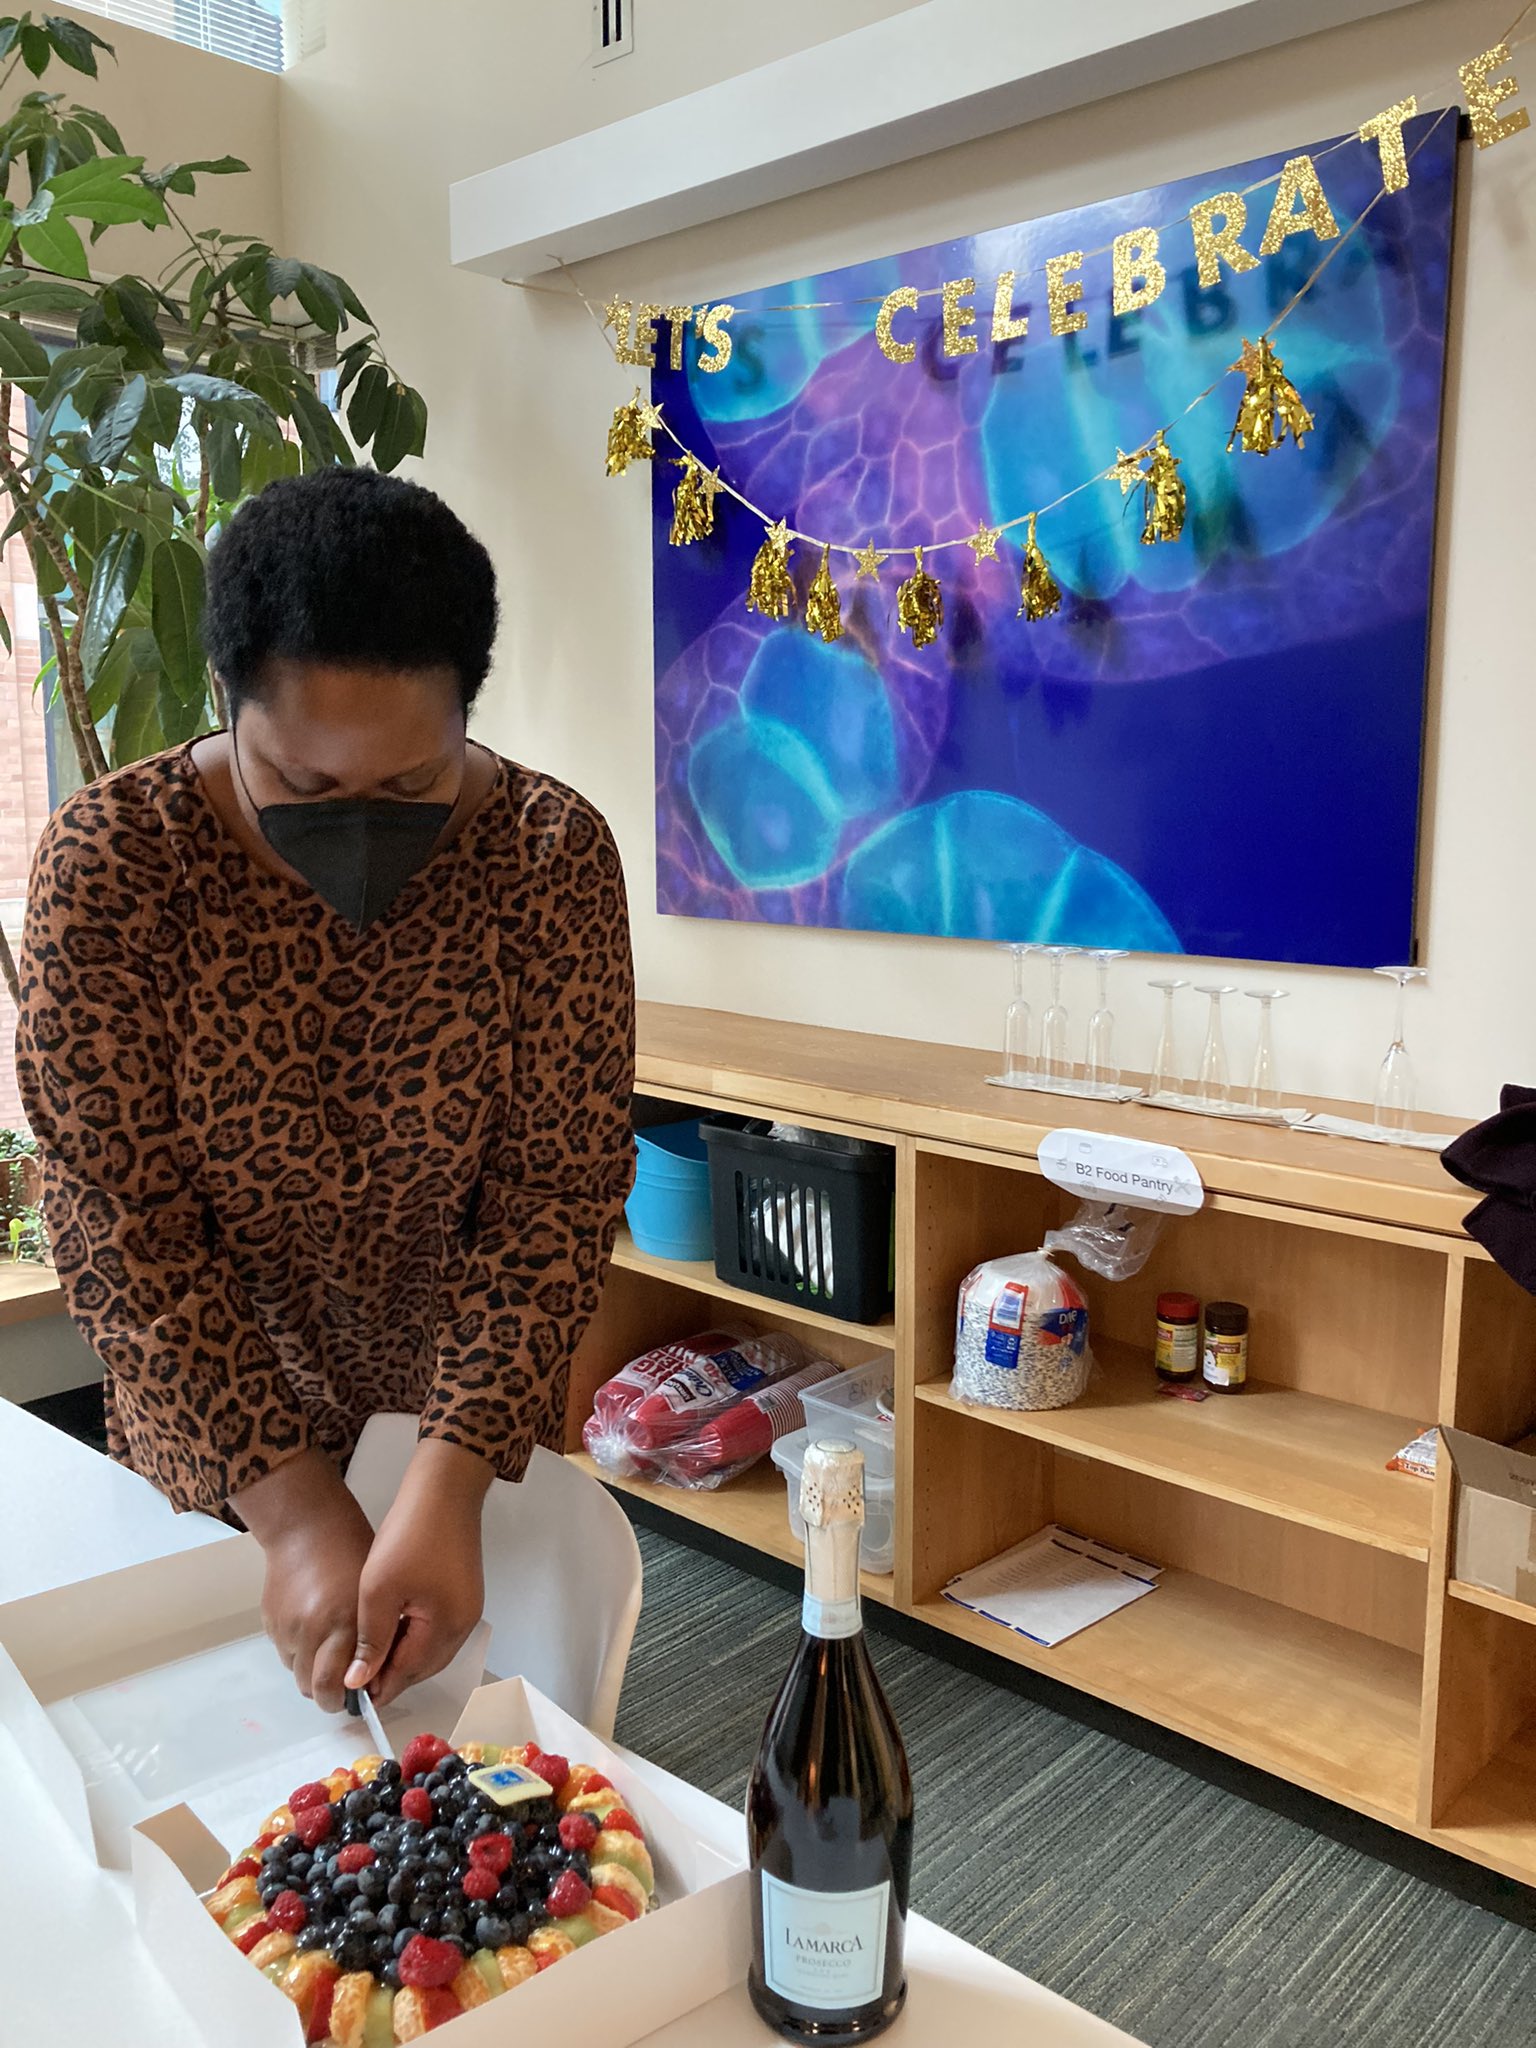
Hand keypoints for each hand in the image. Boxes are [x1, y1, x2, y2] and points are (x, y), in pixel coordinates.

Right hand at [232, 1450, 375, 1712]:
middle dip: (328, 1695)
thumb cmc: (351, 1551)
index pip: (336, 1686)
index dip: (347, 1700)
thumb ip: (373, 1635)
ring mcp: (287, 1628)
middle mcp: (311, 1632)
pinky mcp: (271, 1622)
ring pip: (297, 1672)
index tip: (358, 1699)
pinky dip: (300, 1650)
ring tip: (330, 1648)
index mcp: (344, 1623)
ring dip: (313, 1670)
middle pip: (312, 1689)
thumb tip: (376, 1671)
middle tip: (343, 1685)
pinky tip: (314, 1627)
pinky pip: (286, 1651)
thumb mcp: (375, 1593)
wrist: (306, 1527)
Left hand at [345, 1439, 491, 1707]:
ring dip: (401, 1656)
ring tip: (367, 1654)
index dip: (378, 1687)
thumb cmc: (410, 1534)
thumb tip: (357, 1682)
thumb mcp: (379, 1589)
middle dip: (390, 1675)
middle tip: (354, 1676)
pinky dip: (413, 1637)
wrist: (445, 1488)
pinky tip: (390, 1628)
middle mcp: (463, 1625)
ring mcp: (467, 1608)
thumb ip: (370, 1640)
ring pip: (430, 1650)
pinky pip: (436, 1630)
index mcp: (446, 1628)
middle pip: (423, 1667)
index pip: (408, 1674)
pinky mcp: (463, 1593)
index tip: (347, 1695)